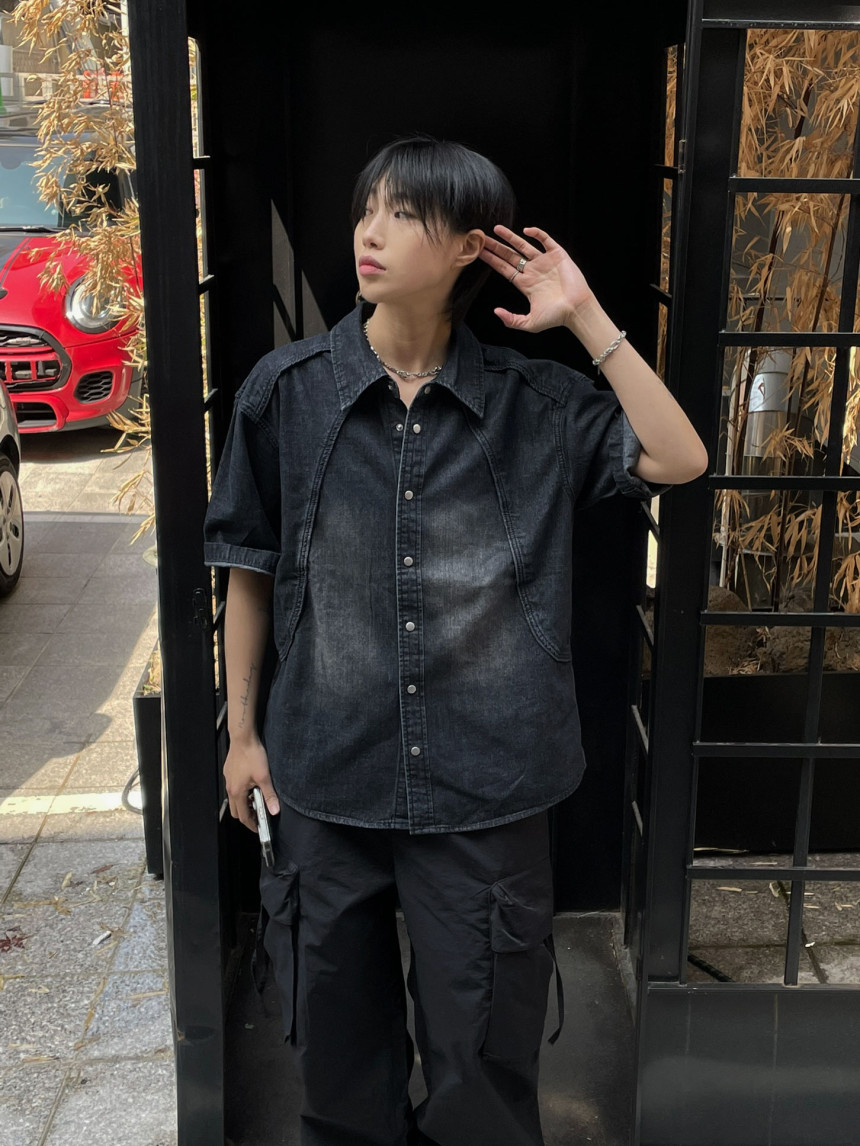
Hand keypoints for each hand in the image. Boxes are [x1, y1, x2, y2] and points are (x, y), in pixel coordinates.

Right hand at [223, 736, 279, 832]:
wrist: (243, 739)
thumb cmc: (252, 755)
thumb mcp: (264, 777)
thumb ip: (270, 795)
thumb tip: (275, 809)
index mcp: (237, 792)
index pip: (243, 816)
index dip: (251, 824)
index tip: (258, 828)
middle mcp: (230, 788)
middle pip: (236, 810)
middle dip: (246, 815)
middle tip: (258, 815)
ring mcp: (229, 781)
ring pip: (234, 799)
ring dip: (244, 803)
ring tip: (257, 799)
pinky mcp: (229, 773)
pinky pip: (234, 789)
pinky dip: (242, 793)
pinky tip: (252, 786)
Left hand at [478, 224, 595, 332]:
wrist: (576, 309)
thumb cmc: (556, 317)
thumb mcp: (530, 323)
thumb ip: (512, 320)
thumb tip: (496, 312)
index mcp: (525, 284)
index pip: (504, 269)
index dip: (492, 260)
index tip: (479, 252)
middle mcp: (533, 271)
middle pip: (510, 256)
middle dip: (496, 247)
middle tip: (481, 238)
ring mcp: (544, 262)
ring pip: (524, 246)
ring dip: (510, 237)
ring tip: (496, 229)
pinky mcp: (557, 255)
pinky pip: (545, 241)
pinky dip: (537, 234)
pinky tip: (526, 231)